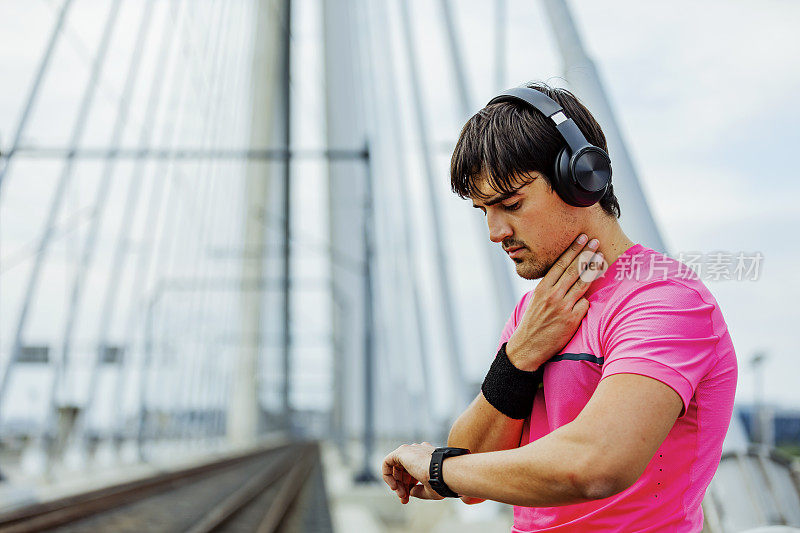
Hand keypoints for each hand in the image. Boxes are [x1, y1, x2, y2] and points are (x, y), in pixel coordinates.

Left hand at [381, 442, 443, 502]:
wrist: (444, 471)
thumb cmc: (443, 480)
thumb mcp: (430, 488)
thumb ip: (419, 490)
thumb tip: (410, 492)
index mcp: (427, 458)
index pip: (413, 471)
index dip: (409, 486)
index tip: (409, 497)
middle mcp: (418, 452)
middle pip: (404, 470)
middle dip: (403, 486)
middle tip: (404, 499)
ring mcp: (410, 450)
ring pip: (396, 468)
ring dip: (397, 483)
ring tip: (402, 495)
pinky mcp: (401, 452)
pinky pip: (387, 462)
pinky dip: (388, 476)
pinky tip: (394, 486)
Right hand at [506, 234, 604, 370]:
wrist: (528, 347)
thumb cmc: (533, 322)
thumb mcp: (536, 300)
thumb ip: (550, 288)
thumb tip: (565, 276)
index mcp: (542, 288)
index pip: (560, 264)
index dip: (572, 250)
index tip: (581, 238)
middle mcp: (552, 295)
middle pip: (573, 270)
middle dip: (586, 253)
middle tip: (595, 241)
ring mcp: (563, 307)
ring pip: (582, 283)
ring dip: (593, 269)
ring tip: (601, 258)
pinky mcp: (571, 320)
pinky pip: (585, 304)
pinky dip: (586, 301)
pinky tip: (586, 299)